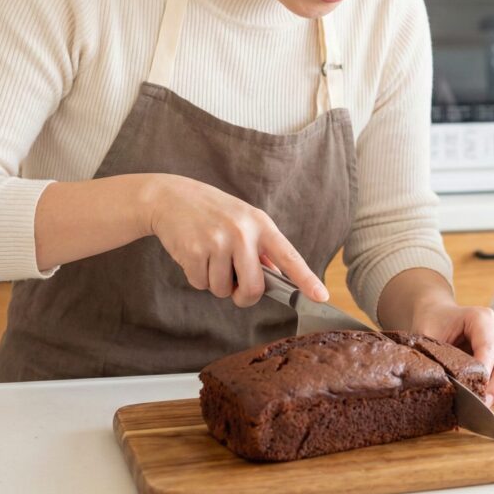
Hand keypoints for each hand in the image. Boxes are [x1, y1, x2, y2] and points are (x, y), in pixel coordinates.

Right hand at [141, 174, 328, 307]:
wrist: (171, 197)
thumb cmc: (213, 212)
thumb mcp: (244, 221)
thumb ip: (262, 249)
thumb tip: (277, 279)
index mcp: (261, 225)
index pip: (289, 256)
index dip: (306, 279)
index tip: (321, 297)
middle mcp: (243, 233)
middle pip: (254, 288)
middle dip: (244, 295)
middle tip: (235, 284)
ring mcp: (218, 242)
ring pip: (223, 290)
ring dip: (215, 282)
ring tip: (209, 255)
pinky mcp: (194, 251)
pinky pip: (201, 284)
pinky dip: (197, 276)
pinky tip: (194, 254)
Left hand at [410, 298, 493, 405]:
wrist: (440, 315)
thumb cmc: (434, 325)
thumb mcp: (425, 337)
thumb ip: (432, 356)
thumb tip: (438, 382)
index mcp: (481, 318)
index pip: (489, 348)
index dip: (485, 374)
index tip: (475, 394)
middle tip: (484, 404)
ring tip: (493, 400)